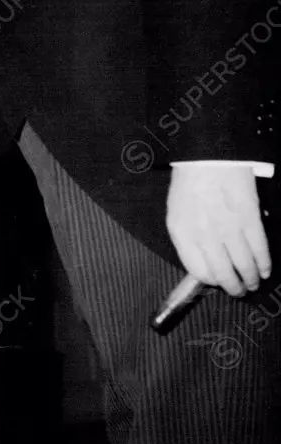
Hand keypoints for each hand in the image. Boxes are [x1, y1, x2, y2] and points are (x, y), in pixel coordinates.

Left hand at [166, 163, 271, 296]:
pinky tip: (264, 269)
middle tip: (238, 290)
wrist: (209, 153)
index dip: (210, 280)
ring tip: (252, 283)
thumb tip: (202, 262)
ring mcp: (227, 227)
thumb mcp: (178, 210)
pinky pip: (259, 250)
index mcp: (182, 231)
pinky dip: (264, 264)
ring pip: (243, 267)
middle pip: (222, 275)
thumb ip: (188, 237)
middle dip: (233, 287)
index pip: (197, 271)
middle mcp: (203, 233)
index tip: (217, 281)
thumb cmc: (191, 180)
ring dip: (250, 280)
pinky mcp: (249, 219)